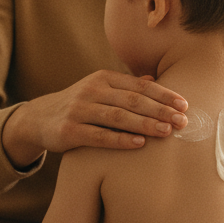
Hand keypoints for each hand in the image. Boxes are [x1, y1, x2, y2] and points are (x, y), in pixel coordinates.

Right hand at [2, 70, 187, 167]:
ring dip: (145, 124)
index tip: (184, 105)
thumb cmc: (79, 105)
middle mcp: (92, 91)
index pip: (139, 86)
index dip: (163, 95)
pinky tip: (140, 144)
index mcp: (103, 78)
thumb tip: (156, 80)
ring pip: (118, 117)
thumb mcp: (99, 89)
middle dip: (160, 110)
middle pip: (132, 100)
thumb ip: (125, 86)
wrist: (39, 118)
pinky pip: (99, 136)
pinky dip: (120, 140)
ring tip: (166, 132)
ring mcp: (79, 110)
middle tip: (182, 121)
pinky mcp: (69, 131)